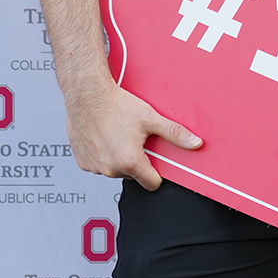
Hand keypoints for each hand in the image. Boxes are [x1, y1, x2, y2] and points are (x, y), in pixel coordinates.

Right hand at [65, 81, 199, 190]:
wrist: (87, 94)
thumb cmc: (115, 105)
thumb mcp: (151, 118)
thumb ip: (175, 134)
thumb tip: (194, 143)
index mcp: (129, 161)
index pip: (152, 183)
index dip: (157, 172)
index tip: (155, 159)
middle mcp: (110, 168)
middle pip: (134, 175)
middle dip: (137, 161)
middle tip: (136, 139)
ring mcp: (95, 167)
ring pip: (116, 170)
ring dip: (120, 158)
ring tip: (119, 136)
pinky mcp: (83, 162)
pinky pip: (99, 165)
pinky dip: (104, 155)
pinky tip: (106, 137)